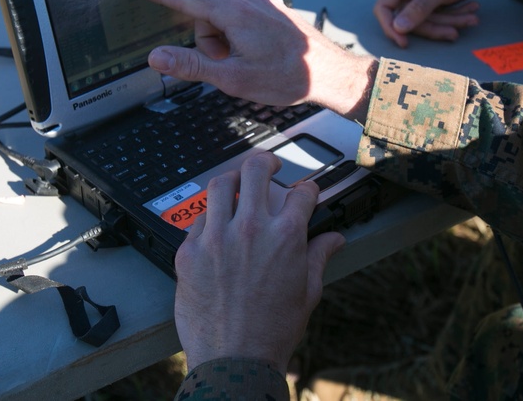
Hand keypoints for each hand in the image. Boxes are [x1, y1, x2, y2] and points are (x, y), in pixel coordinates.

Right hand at [139, 0, 376, 119]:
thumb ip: (191, 65)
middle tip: (230, 67)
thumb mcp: (232, 77)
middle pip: (206, 18)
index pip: (187, 0)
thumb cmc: (287, 77)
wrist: (330, 73)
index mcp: (234, 13)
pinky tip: (260, 56)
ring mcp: (262, 4)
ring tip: (249, 64)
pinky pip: (243, 20)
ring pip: (224, 20)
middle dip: (210, 44)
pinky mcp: (272, 10)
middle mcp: (248, 0)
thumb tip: (158, 57)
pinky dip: (242, 39)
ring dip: (227, 43)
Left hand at [173, 152, 345, 371]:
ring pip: (219, 186)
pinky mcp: (189, 252)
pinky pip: (197, 221)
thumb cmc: (271, 331)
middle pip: (255, 171)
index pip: (301, 192)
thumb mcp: (307, 292)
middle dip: (265, 163)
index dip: (307, 189)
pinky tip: (215, 227)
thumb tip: (333, 240)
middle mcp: (250, 229)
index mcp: (286, 236)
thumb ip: (319, 257)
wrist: (234, 359)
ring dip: (231, 182)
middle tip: (268, 167)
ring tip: (235, 186)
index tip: (305, 193)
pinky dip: (209, 219)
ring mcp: (216, 238)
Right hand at [374, 0, 489, 47]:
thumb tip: (397, 28)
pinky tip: (471, 11)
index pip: (384, 8)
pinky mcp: (434, 1)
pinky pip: (438, 17)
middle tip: (455, 33)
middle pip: (409, 20)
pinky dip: (455, 17)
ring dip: (450, 22)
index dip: (390, 27)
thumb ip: (418, 9)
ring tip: (473, 18)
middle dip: (435, 26)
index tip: (404, 43)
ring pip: (427, 21)